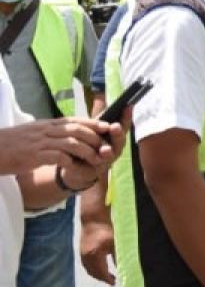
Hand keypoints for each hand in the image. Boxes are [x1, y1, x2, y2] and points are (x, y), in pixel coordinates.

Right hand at [3, 117, 121, 172]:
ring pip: (71, 143)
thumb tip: (70, 132)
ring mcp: (40, 142)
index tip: (108, 127)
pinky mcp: (34, 155)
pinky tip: (76, 166)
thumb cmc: (14, 143)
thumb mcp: (35, 132)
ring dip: (87, 151)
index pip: (75, 120)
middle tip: (105, 148)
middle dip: (94, 139)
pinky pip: (57, 157)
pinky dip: (69, 161)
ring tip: (96, 160)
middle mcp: (46, 130)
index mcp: (48, 124)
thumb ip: (52, 131)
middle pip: (77, 130)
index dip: (93, 123)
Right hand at [80, 219, 115, 285]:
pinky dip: (93, 269)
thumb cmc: (106, 229)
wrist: (93, 219)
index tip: (114, 283)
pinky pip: (86, 265)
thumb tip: (122, 268)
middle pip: (94, 273)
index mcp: (95, 255)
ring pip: (89, 270)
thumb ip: (117, 256)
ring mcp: (82, 255)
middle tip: (112, 281)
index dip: (108, 279)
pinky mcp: (81, 251)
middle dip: (103, 278)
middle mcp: (86, 257)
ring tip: (107, 276)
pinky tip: (99, 268)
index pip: (101, 272)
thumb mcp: (115, 242)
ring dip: (97, 275)